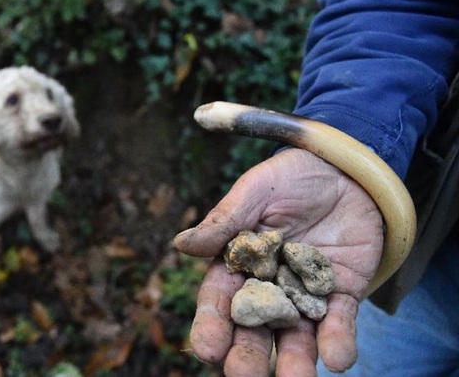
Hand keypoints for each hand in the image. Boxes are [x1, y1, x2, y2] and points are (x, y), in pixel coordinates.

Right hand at [174, 148, 383, 375]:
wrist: (345, 169)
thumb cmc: (290, 176)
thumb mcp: (255, 191)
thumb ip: (224, 221)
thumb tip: (181, 244)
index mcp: (237, 263)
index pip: (219, 300)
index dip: (211, 324)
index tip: (206, 348)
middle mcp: (267, 286)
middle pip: (253, 328)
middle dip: (246, 353)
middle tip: (242, 375)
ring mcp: (304, 294)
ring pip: (295, 336)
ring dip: (293, 361)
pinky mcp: (341, 293)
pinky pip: (339, 322)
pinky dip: (338, 341)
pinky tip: (337, 359)